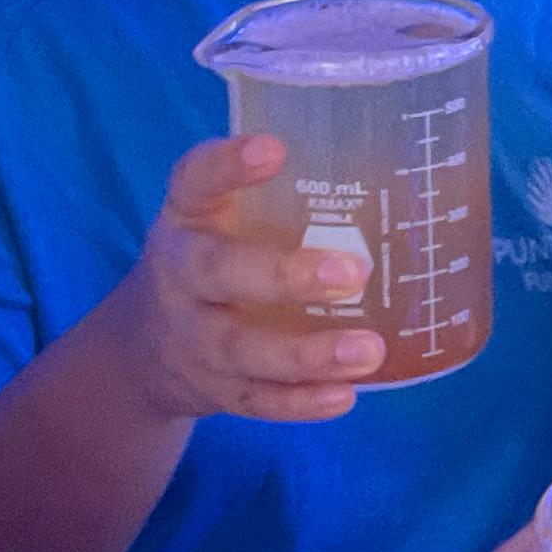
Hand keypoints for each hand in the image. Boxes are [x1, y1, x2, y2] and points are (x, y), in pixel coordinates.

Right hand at [99, 133, 389, 426]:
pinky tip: (346, 395)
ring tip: (369, 348)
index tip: (273, 148)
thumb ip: (288, 192)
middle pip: (218, 274)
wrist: (147, 347)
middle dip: (282, 275)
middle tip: (353, 270)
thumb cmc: (217, 258)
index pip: (195, 181)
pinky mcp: (216, 389)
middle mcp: (182, 276)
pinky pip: (257, 401)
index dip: (227, 165)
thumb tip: (404, 165)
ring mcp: (195, 339)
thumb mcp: (224, 215)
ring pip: (243, 350)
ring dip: (307, 354)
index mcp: (188, 218)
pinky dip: (300, 403)